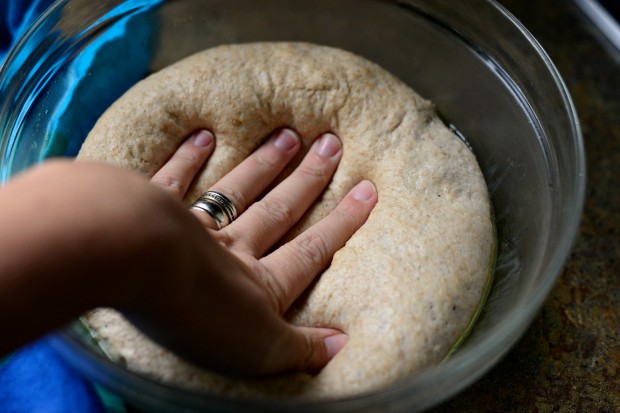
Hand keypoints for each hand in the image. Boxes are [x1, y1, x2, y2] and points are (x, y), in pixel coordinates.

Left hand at [143, 128, 376, 375]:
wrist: (137, 263)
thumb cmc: (198, 314)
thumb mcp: (258, 350)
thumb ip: (300, 348)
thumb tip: (343, 345)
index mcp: (259, 282)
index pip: (311, 251)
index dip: (342, 224)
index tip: (368, 190)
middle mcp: (233, 246)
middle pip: (278, 209)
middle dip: (308, 179)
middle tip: (332, 144)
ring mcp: (193, 224)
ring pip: (236, 189)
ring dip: (263, 164)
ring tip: (287, 135)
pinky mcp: (151, 209)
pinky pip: (174, 179)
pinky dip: (188, 158)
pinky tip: (204, 135)